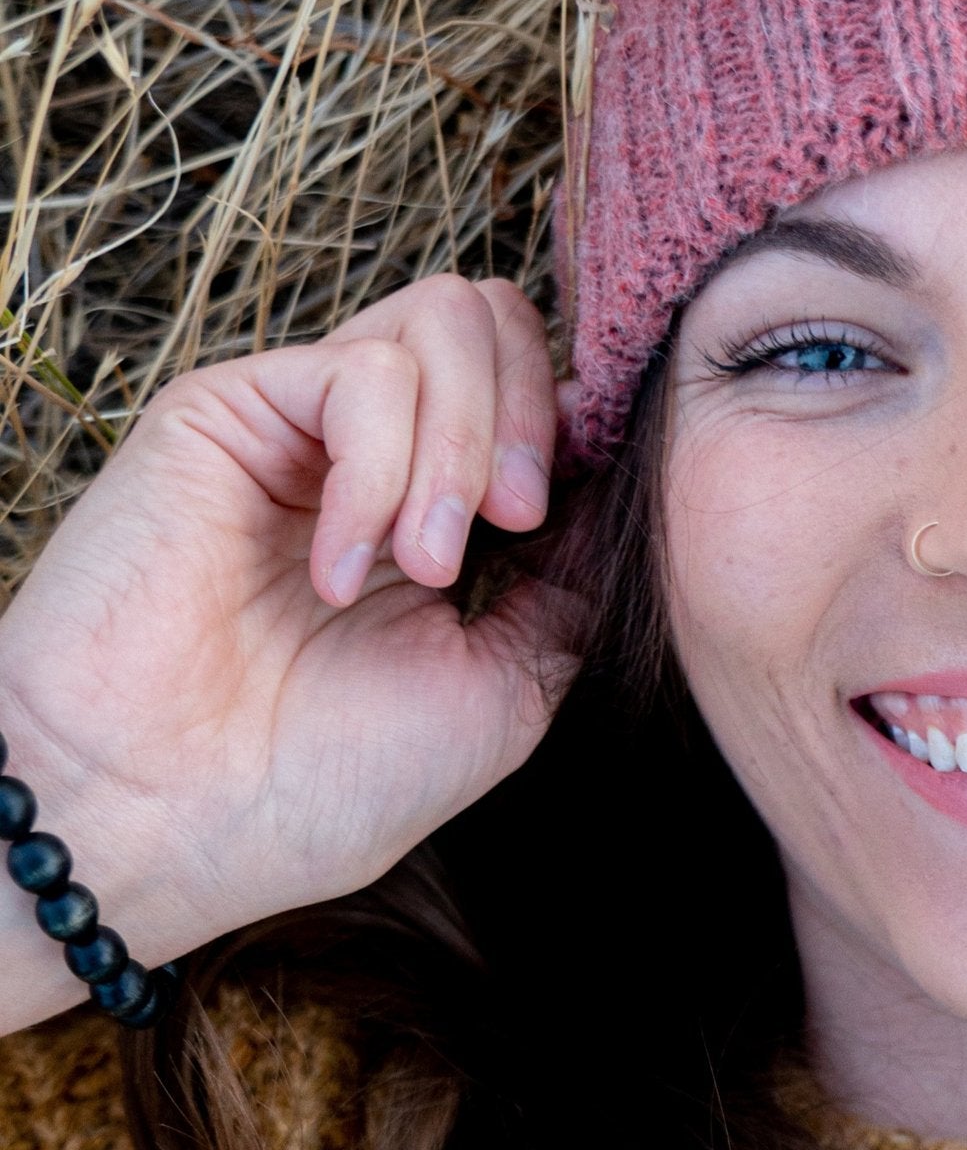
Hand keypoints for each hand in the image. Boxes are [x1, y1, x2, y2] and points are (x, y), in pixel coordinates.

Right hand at [0, 275, 580, 977]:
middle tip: (512, 526)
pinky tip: (341, 568)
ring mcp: (304, 420)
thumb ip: (573, 580)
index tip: (579, 513)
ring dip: (460, 445)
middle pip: (502, 317)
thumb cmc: (317, 783)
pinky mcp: (229, 409)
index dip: (584, 425)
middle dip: (536, 414)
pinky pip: (362, 372)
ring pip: (448, 317)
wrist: (160, 832)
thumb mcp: (505, 685)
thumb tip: (624, 487)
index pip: (544, 381)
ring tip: (422, 567)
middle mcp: (376, 443)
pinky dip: (378, 471)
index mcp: (442, 499)